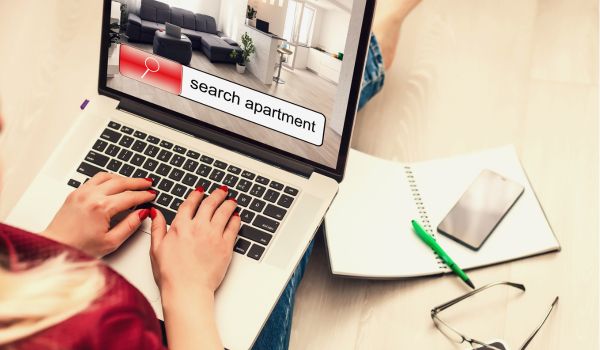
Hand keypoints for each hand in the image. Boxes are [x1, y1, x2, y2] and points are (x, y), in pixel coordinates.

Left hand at [41, 172, 155, 256]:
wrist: (54, 247)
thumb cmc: (78, 248)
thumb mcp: (111, 242)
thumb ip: (130, 226)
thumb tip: (143, 214)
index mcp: (101, 208)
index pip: (129, 197)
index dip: (143, 196)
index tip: (151, 196)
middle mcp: (90, 196)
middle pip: (120, 182)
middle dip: (137, 182)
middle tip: (148, 183)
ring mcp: (81, 193)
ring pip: (107, 177)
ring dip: (122, 178)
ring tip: (133, 182)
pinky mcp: (75, 194)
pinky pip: (95, 179)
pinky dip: (108, 179)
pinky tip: (113, 183)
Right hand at [149, 185, 239, 295]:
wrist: (187, 290)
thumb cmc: (171, 274)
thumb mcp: (156, 248)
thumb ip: (157, 228)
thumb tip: (155, 213)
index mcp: (180, 227)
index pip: (190, 204)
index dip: (196, 195)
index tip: (201, 191)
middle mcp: (198, 227)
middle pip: (210, 204)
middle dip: (217, 194)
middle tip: (222, 190)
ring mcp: (213, 236)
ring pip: (224, 212)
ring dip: (228, 204)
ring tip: (232, 200)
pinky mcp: (225, 246)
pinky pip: (233, 228)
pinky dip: (236, 220)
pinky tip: (236, 217)